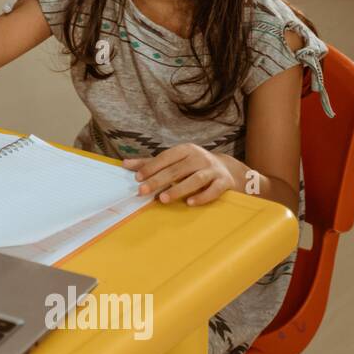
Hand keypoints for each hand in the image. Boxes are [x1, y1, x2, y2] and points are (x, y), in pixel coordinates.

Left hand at [121, 144, 235, 205]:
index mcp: (186, 150)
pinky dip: (202, 197)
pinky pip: (213, 190)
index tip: (137, 178)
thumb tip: (125, 164)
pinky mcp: (224, 182)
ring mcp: (213, 170)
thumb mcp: (175, 161)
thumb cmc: (194, 165)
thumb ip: (151, 163)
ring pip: (195, 179)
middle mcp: (199, 157)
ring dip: (178, 189)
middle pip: (177, 170)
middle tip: (142, 191)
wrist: (228, 170)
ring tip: (163, 199)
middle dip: (159, 180)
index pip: (166, 157)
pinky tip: (189, 203)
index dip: (151, 167)